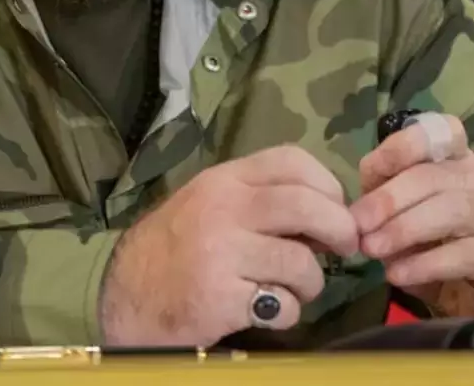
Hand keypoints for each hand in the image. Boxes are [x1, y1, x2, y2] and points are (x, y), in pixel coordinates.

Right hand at [99, 145, 360, 345]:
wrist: (128, 297)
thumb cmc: (177, 247)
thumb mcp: (211, 204)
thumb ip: (260, 199)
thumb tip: (328, 212)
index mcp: (224, 180)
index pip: (292, 160)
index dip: (328, 183)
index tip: (336, 207)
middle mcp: (223, 209)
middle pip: (307, 205)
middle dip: (340, 228)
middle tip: (345, 247)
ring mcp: (222, 253)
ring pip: (302, 262)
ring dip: (312, 282)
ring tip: (294, 289)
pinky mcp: (222, 297)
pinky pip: (284, 306)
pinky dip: (287, 313)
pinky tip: (267, 310)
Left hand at [350, 114, 473, 322]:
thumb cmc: (440, 244)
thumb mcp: (405, 215)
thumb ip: (384, 199)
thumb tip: (355, 209)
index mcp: (456, 158)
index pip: (439, 131)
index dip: (402, 146)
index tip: (370, 170)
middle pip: (431, 176)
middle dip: (389, 199)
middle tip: (358, 224)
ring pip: (448, 211)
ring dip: (403, 229)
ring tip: (372, 249)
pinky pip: (460, 254)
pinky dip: (423, 264)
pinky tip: (396, 275)